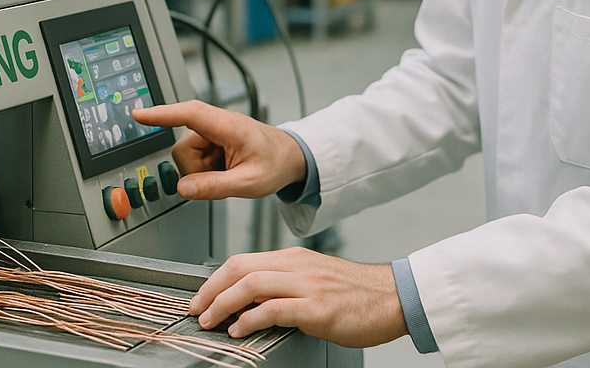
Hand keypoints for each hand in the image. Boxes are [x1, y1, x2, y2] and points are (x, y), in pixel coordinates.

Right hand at [132, 100, 306, 199]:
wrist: (289, 157)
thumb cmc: (275, 163)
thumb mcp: (249, 183)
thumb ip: (215, 187)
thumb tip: (183, 189)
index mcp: (228, 125)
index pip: (188, 114)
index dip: (161, 115)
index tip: (139, 115)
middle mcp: (216, 123)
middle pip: (182, 148)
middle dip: (195, 170)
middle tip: (223, 178)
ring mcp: (212, 132)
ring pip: (185, 157)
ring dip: (201, 171)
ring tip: (227, 173)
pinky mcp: (210, 140)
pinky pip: (193, 160)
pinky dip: (204, 170)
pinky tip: (223, 171)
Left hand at [190, 247, 407, 347]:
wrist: (392, 297)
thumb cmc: (355, 293)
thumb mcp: (314, 279)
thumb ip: (285, 284)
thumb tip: (249, 302)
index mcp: (294, 258)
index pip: (243, 260)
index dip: (216, 279)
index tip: (201, 296)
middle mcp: (297, 266)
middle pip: (241, 268)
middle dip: (211, 289)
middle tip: (197, 309)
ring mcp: (307, 285)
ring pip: (252, 284)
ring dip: (224, 303)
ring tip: (211, 320)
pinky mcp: (318, 308)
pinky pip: (275, 309)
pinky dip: (251, 319)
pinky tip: (240, 330)